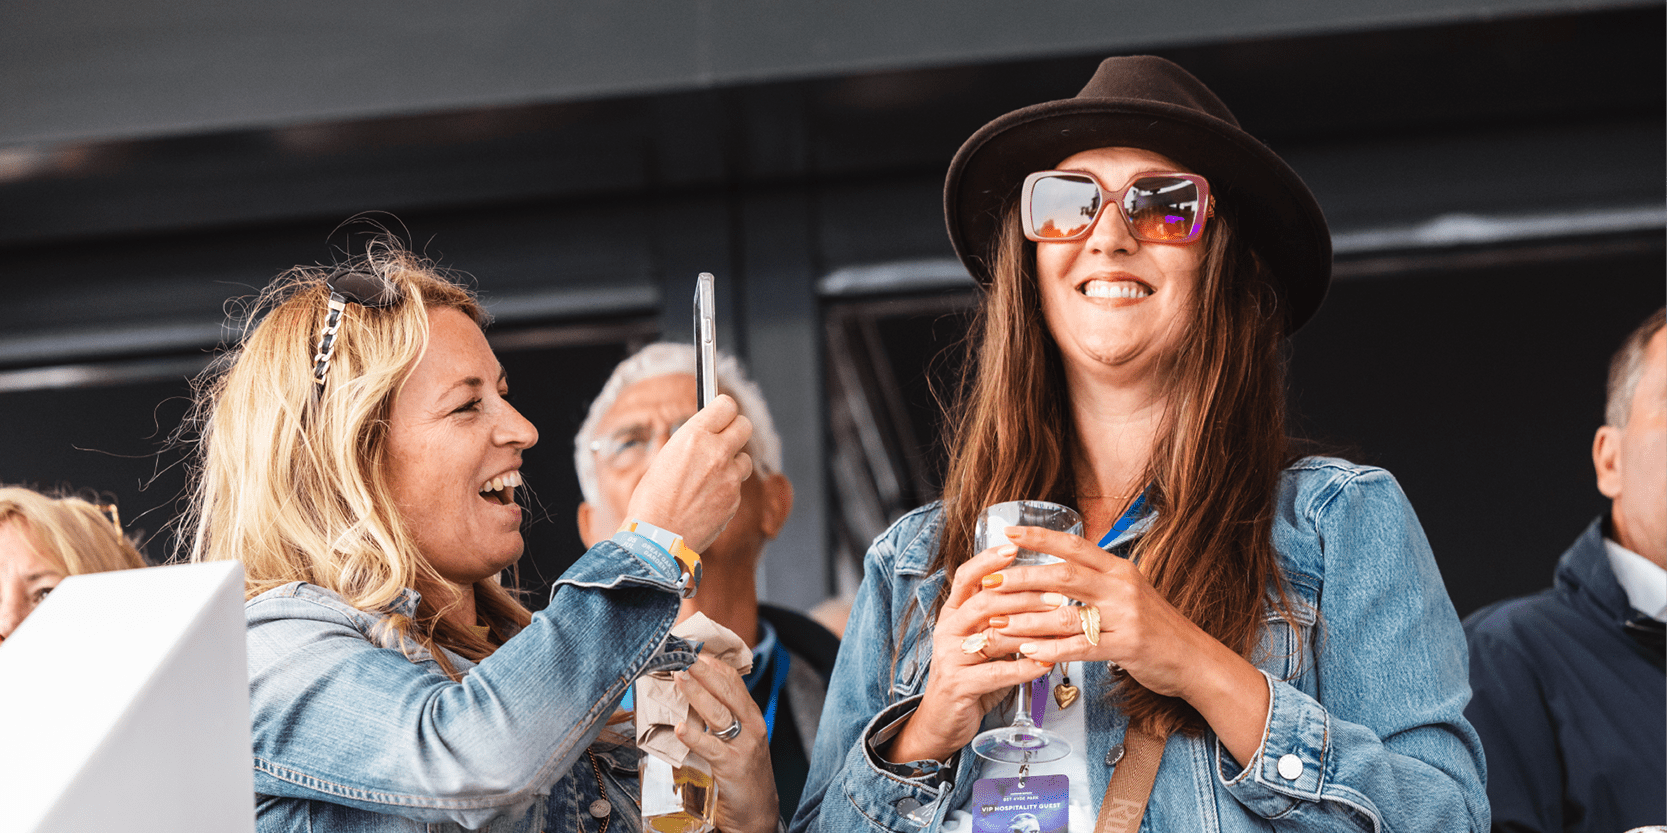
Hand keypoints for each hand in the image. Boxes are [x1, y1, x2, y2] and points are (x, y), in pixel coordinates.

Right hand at [625, 394, 753, 552]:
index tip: (721, 414)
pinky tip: (707, 499)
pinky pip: (737, 486)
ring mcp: (730, 477)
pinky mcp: (735, 499)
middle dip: (735, 430)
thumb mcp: (665, 457)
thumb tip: (706, 435)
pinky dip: (727, 489)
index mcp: (695, 436)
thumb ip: (692, 443)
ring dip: (733, 463)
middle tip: (724, 439)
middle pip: (745, 425)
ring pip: (745, 458)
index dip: (723, 409)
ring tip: (710, 477)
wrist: (658, 537)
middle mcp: (717, 452)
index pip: (726, 405)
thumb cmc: (652, 500)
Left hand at [673, 655, 778, 832]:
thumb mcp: (738, 739)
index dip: (712, 663)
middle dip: (703, 670)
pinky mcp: (732, 767)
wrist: (758, 812)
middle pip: (726, 690)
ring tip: (679, 678)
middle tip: (682, 655)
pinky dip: (695, 737)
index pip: (733, 681)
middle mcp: (752, 726)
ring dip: (696, 693)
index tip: (691, 649)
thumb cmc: (742, 772)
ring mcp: (744, 746)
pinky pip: (711, 748)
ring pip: (718, 713)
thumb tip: (691, 693)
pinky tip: (680, 728)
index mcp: (751, 716)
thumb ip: (721, 717)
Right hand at [883, 544, 1053, 765]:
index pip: (965, 577)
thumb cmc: (970, 676)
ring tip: (1060, 628)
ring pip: (993, 636)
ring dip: (1031, 631)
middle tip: (1058, 596)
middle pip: (985, 602)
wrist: (941, 720)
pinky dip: (1025, 668)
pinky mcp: (959, 685)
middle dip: (1024, 596)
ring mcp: (950, 657)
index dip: (988, 560)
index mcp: (953, 614)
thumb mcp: (983, 642)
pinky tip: (1047, 664)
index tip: (1014, 546)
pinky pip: (996, 672)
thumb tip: (1046, 598)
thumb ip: (1003, 620)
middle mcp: (948, 630)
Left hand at [985, 525, 1269, 761]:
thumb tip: (1058, 570)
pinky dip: (1051, 649)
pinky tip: (1027, 651)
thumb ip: (1098, 581)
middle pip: (1064, 575)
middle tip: (991, 581)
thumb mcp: (1130, 593)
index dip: (1040, 538)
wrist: (1194, 659)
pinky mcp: (1127, 646)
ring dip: (1027, 620)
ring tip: (997, 623)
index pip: (1075, 546)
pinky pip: (1080, 647)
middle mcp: (1122, 587)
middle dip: (1023, 577)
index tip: (1008, 532)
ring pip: (1066, 614)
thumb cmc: (1156, 628)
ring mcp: (1126, 616)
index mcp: (1119, 569)